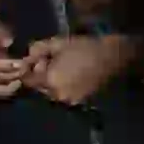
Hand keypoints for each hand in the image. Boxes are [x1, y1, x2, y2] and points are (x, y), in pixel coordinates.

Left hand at [22, 34, 137, 107]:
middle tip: (50, 61)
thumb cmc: (87, 47)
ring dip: (55, 81)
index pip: (28, 80)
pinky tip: (75, 74)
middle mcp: (58, 94)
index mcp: (50, 80)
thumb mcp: (59, 43)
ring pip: (55, 91)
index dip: (28, 70)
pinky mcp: (84, 101)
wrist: (116, 56)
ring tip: (64, 68)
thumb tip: (27, 56)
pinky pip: (68, 94)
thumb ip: (38, 49)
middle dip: (42, 75)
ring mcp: (72, 99)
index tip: (33, 60)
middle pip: (41, 87)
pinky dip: (68, 86)